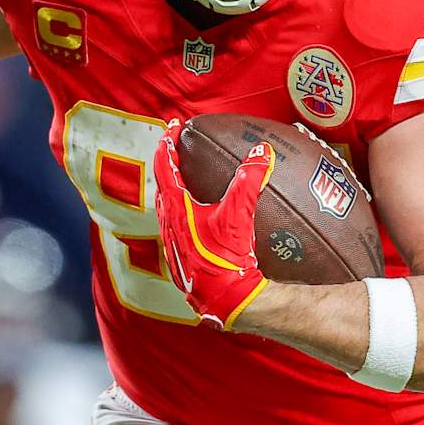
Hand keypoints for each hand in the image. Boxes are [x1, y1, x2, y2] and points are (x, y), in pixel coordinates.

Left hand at [152, 120, 273, 328]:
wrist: (224, 298)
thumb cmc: (227, 257)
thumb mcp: (239, 214)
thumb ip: (250, 180)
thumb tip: (262, 151)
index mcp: (176, 209)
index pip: (165, 167)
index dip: (168, 143)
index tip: (173, 125)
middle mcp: (167, 224)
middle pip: (161, 184)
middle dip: (167, 162)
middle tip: (174, 145)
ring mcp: (171, 242)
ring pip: (165, 205)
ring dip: (170, 186)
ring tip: (179, 174)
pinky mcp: (180, 256)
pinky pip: (172, 222)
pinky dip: (177, 207)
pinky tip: (191, 213)